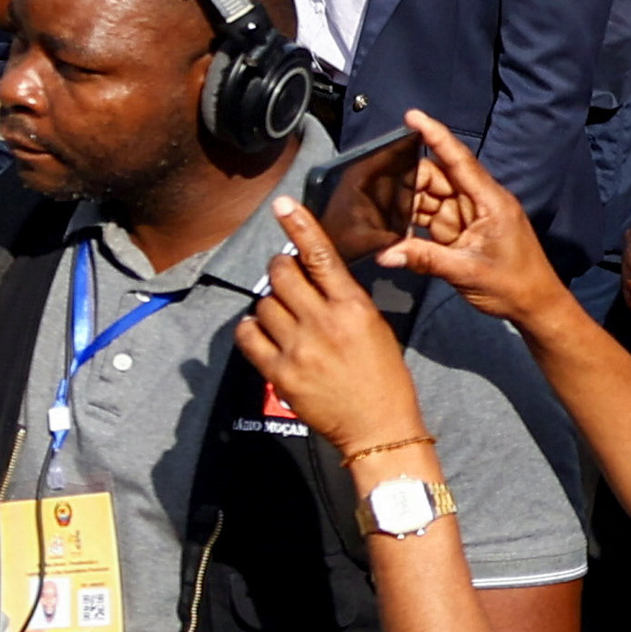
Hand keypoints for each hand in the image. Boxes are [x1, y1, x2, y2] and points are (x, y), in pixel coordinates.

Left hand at [229, 193, 436, 463]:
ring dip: (270, 305)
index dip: (300, 227)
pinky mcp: (280, 372)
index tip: (282, 204)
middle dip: (279, 269)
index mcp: (353, 306)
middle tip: (285, 278)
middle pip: (281, 274)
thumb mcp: (374, 327)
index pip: (322, 257)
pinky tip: (263, 333)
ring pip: (263, 303)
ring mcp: (299, 347)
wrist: (379, 427)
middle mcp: (324, 322)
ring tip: (286, 320)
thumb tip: (310, 275)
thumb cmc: (383, 376)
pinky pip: (248, 335)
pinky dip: (251, 329)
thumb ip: (342, 299)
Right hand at [365, 109, 568, 329]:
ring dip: (407, 202)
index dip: (436, 136)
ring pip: (431, 198)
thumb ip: (424, 260)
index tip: (413, 116)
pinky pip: (432, 218)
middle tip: (375, 185)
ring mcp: (469, 218)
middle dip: (408, 179)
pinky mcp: (462, 233)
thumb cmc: (514, 285)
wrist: (536, 306)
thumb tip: (384, 254)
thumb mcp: (467, 272)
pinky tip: (392, 224)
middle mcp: (479, 203)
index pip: (459, 161)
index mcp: (490, 202)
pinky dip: (413, 221)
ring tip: (377, 205)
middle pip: (438, 179)